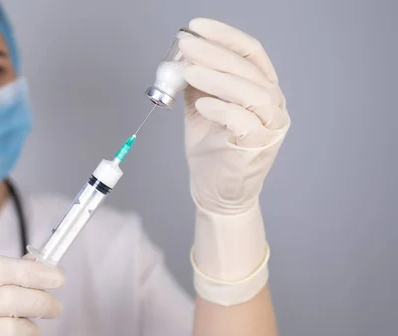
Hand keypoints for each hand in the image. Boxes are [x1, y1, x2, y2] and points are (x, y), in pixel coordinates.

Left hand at [179, 19, 289, 305]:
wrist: (215, 192)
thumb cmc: (211, 150)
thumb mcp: (200, 108)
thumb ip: (196, 83)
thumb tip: (181, 56)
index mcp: (260, 87)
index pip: (249, 52)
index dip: (224, 36)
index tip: (196, 26)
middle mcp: (272, 103)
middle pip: (247, 68)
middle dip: (214, 52)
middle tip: (186, 44)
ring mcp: (270, 125)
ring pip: (251, 91)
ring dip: (218, 77)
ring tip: (189, 71)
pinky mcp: (259, 146)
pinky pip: (244, 121)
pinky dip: (222, 108)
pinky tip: (200, 103)